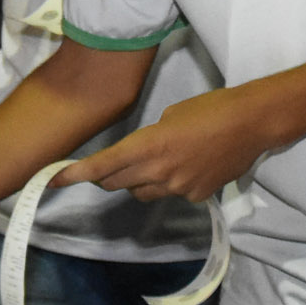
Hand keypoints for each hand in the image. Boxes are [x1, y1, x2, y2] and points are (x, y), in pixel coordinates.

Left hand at [56, 84, 282, 201]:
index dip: (75, 175)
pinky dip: (171, 183)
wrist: (253, 123)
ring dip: (139, 181)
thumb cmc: (212, 107)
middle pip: (117, 183)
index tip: (52, 180)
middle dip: (107, 176)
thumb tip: (142, 155)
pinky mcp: (196, 197)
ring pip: (143, 193)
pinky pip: (171, 194)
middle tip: (109, 165)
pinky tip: (191, 165)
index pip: (103, 165)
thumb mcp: (172, 115)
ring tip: (160, 160)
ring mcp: (179, 188)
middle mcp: (160, 171)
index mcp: (150, 145)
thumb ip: (150, 139)